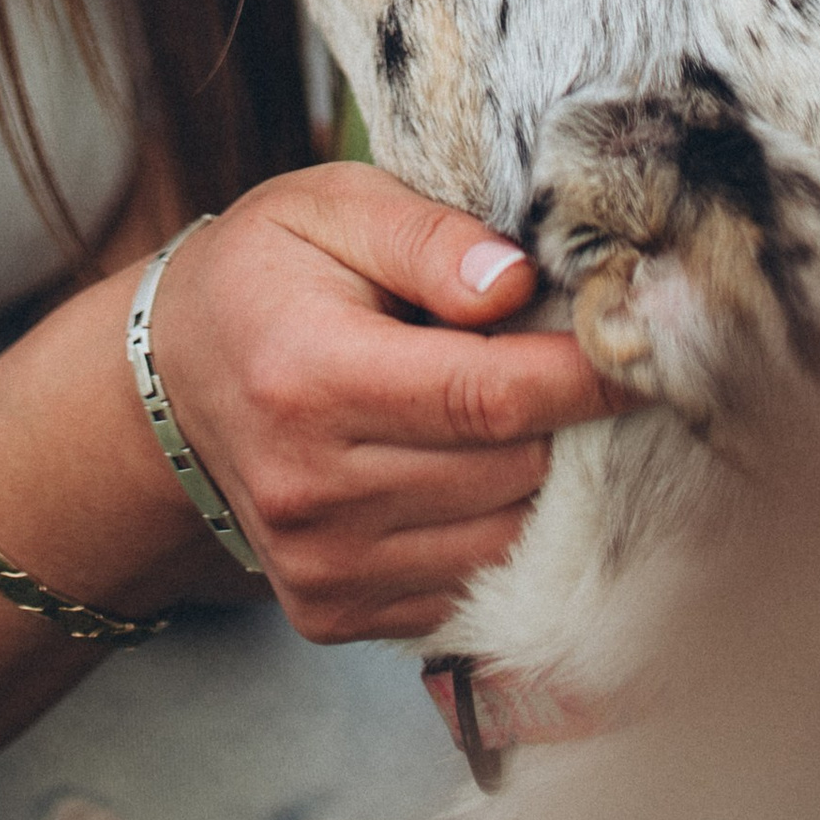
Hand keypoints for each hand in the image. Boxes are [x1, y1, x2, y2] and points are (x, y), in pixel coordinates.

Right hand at [145, 163, 631, 640]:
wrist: (175, 378)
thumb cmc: (270, 273)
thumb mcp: (332, 206)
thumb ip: (428, 236)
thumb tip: (517, 285)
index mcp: (311, 378)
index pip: (488, 397)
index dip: (584, 376)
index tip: (644, 344)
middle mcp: (310, 489)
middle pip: (508, 474)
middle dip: (560, 417)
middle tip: (563, 359)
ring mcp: (318, 566)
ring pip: (502, 541)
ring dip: (535, 482)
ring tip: (513, 413)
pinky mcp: (328, 613)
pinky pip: (464, 589)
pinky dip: (493, 534)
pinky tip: (473, 472)